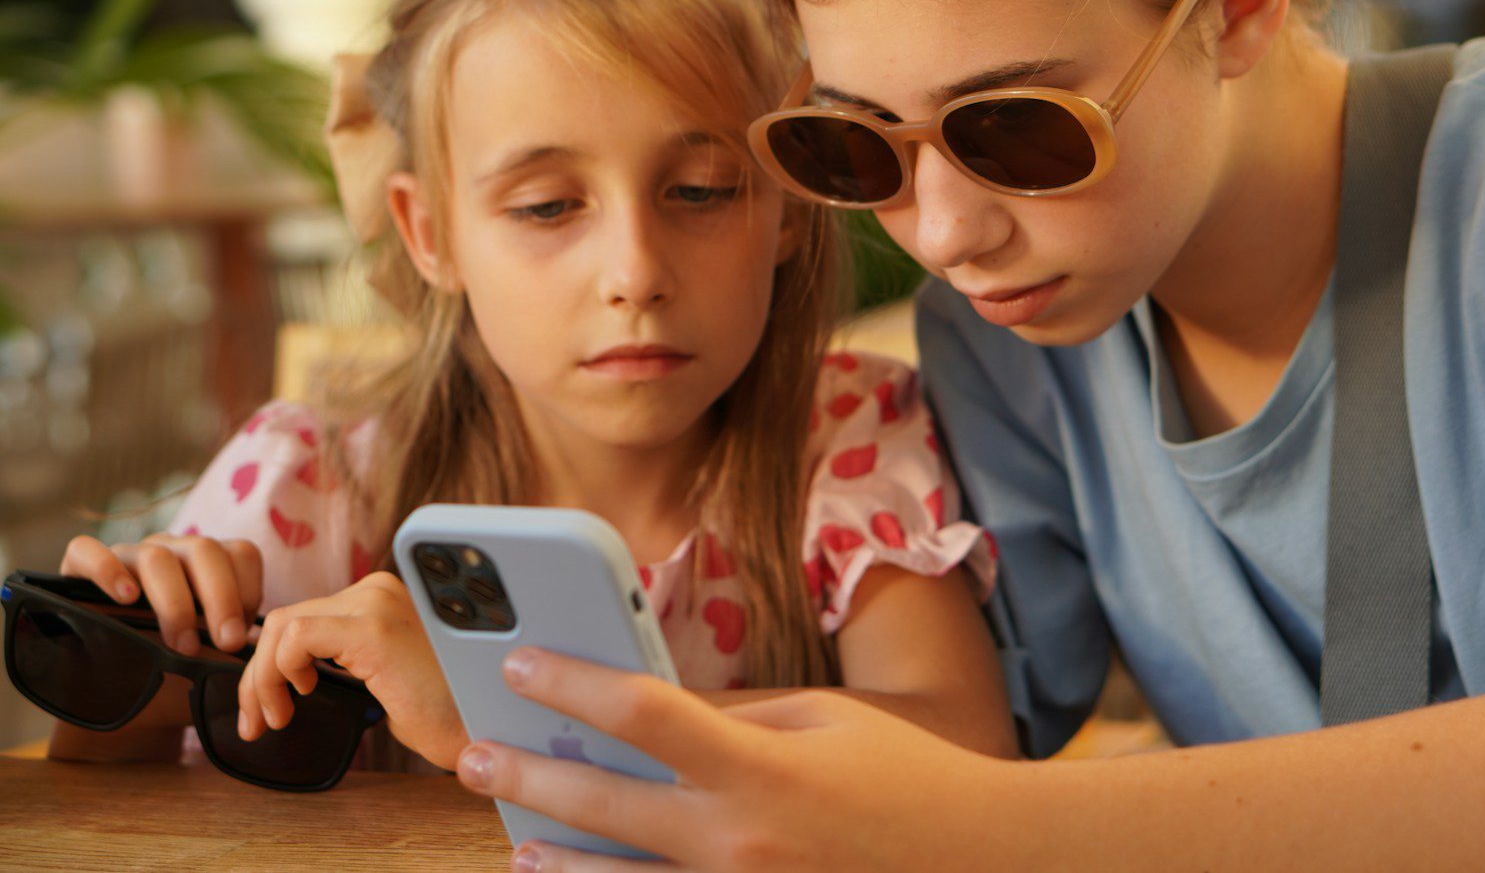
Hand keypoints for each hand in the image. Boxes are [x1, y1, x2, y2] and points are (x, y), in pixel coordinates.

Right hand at [59, 532, 261, 655]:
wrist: (125, 699)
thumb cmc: (177, 673)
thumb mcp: (213, 658)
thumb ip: (236, 646)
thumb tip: (260, 647)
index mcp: (210, 566)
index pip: (241, 553)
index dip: (250, 589)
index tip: (244, 635)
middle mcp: (172, 552)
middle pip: (204, 550)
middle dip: (221, 597)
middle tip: (227, 643)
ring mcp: (127, 556)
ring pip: (155, 555)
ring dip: (174, 601)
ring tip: (182, 644)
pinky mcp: (77, 569)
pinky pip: (87, 550)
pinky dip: (106, 569)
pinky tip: (125, 598)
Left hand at [237, 572, 466, 768]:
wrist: (482, 730)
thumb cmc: (442, 713)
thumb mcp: (383, 676)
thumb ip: (346, 659)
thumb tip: (291, 669)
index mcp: (385, 596)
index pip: (306, 616)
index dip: (273, 662)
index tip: (270, 704)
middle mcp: (381, 589)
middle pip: (287, 618)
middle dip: (259, 673)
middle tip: (259, 719)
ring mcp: (378, 604)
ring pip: (282, 626)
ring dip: (262, 678)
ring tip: (272, 718)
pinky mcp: (372, 629)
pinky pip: (295, 638)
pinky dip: (275, 673)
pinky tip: (292, 701)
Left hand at [453, 648, 1011, 871]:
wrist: (978, 861)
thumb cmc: (902, 779)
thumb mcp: (822, 721)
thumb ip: (734, 715)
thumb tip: (653, 707)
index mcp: (760, 769)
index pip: (643, 713)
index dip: (573, 683)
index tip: (523, 662)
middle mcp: (738, 842)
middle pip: (605, 807)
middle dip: (528, 775)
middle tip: (474, 755)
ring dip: (557, 860)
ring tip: (519, 841)